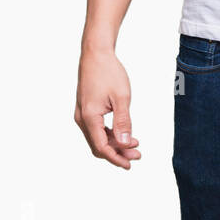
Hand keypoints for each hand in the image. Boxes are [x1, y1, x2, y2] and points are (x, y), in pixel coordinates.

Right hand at [74, 46, 141, 169]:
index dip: (116, 158)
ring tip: (135, 145)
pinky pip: (96, 129)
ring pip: (97, 138)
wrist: (96, 55)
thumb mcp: (122, 97)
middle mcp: (82, 119)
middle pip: (98, 146)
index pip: (101, 147)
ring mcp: (82, 115)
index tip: (130, 163)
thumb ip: (123, 122)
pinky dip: (109, 135)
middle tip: (137, 155)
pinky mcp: (85, 110)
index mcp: (89, 117)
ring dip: (114, 144)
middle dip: (117, 153)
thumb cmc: (109, 73)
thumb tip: (126, 144)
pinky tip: (124, 135)